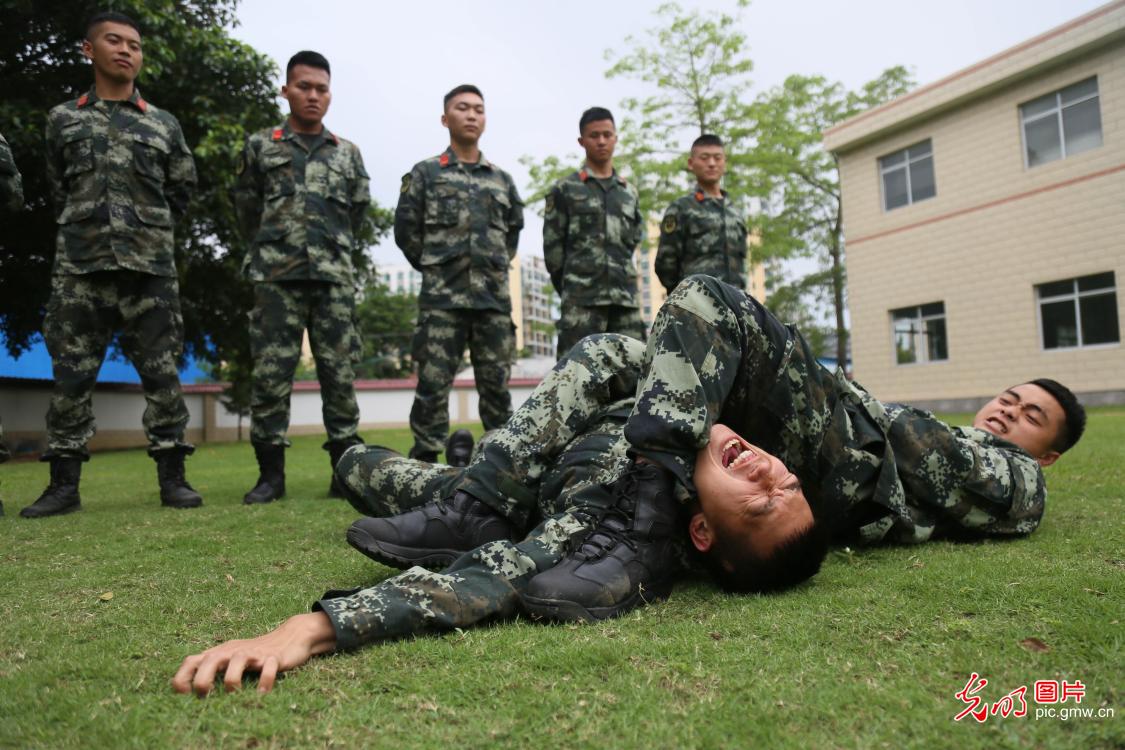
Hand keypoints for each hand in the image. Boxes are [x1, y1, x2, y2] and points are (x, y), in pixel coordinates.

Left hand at [171, 612, 336, 695]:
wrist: (292, 635)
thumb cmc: (256, 654)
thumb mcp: (231, 659)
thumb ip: (214, 670)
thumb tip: (192, 695)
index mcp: (220, 652)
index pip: (192, 661)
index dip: (182, 679)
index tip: (184, 697)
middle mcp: (233, 651)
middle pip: (211, 659)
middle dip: (203, 680)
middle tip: (206, 697)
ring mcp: (254, 653)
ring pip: (238, 660)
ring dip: (232, 681)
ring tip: (235, 695)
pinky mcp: (274, 657)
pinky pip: (268, 668)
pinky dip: (264, 682)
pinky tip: (262, 693)